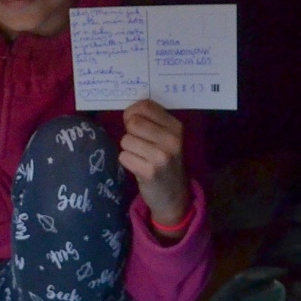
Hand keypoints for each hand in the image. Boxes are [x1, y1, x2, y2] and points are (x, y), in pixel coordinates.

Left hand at [118, 100, 189, 232]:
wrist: (174, 195)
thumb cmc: (165, 162)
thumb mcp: (167, 138)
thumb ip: (151, 122)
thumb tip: (128, 111)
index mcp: (176, 127)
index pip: (145, 106)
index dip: (132, 112)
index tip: (133, 122)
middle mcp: (171, 140)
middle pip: (133, 122)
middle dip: (129, 132)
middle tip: (137, 143)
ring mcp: (161, 157)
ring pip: (126, 140)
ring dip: (128, 148)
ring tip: (140, 156)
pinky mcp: (149, 172)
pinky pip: (124, 156)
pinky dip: (127, 161)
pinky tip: (138, 167)